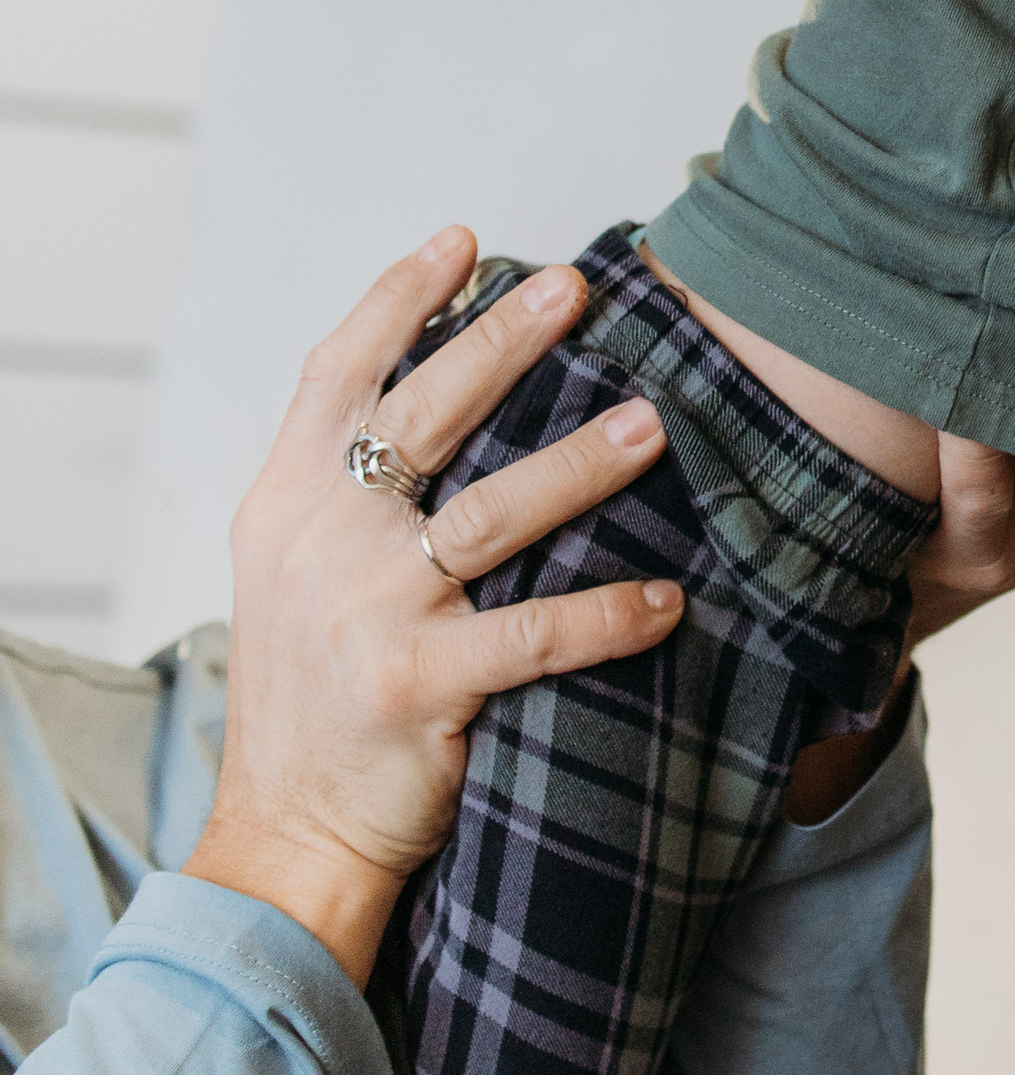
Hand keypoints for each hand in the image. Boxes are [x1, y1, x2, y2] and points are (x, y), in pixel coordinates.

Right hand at [188, 228, 683, 986]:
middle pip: (420, 414)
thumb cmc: (315, 697)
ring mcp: (365, 613)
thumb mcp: (297, 574)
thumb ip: (348, 491)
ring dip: (578, 464)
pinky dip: (608, 614)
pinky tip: (670, 598)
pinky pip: (534, 635)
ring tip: (652, 425)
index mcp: (284, 504)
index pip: (335, 374)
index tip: (464, 240)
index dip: (397, 299)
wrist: (288, 835)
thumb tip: (442, 392)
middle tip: (578, 290)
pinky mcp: (416, 687)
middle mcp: (318, 543)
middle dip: (502, 342)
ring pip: (491, 514)